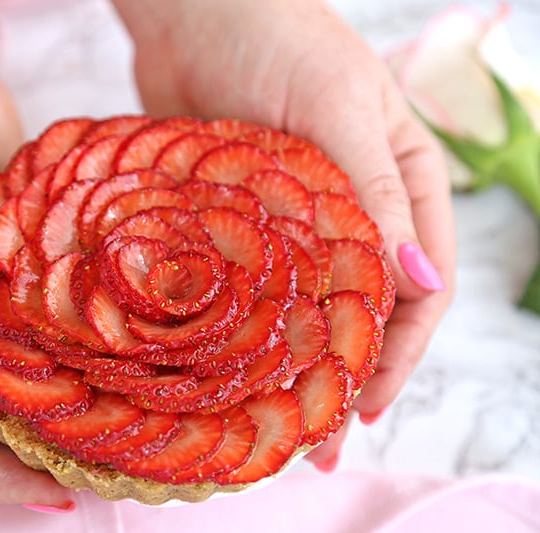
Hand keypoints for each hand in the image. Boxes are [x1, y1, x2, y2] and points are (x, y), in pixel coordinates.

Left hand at [113, 0, 455, 465]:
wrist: (193, 8)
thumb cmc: (276, 37)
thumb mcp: (340, 105)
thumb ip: (380, 192)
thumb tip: (421, 280)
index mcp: (402, 184)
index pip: (420, 287)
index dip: (399, 352)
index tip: (365, 402)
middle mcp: (353, 210)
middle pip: (364, 310)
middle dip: (349, 377)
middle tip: (318, 440)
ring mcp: (294, 219)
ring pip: (309, 308)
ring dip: (298, 366)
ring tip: (276, 424)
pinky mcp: (240, 220)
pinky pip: (254, 287)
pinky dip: (252, 331)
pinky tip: (234, 368)